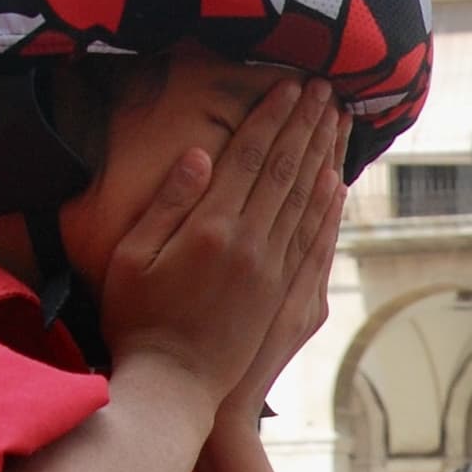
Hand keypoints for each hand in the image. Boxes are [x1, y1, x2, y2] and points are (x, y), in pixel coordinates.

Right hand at [98, 82, 346, 399]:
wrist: (175, 386)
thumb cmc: (138, 320)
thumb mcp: (133, 257)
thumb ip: (167, 202)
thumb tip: (200, 154)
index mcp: (212, 228)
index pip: (250, 158)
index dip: (272, 118)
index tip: (290, 85)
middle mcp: (252, 245)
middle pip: (287, 171)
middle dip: (306, 125)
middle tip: (325, 88)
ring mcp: (274, 271)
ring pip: (307, 200)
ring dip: (323, 155)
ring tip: (337, 120)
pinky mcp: (285, 295)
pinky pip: (313, 240)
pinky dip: (327, 208)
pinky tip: (335, 183)